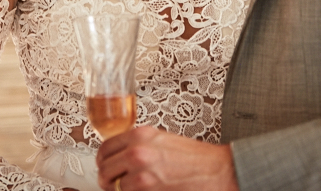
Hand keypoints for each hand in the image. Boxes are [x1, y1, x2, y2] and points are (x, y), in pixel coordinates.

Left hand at [96, 126, 238, 190]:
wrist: (218, 171)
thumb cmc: (195, 158)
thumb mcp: (162, 140)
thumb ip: (138, 145)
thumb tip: (120, 157)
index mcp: (139, 135)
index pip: (104, 148)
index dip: (103, 161)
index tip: (105, 168)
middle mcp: (137, 151)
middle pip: (104, 169)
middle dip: (107, 180)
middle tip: (114, 185)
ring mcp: (141, 173)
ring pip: (114, 187)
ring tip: (133, 190)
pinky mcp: (148, 190)